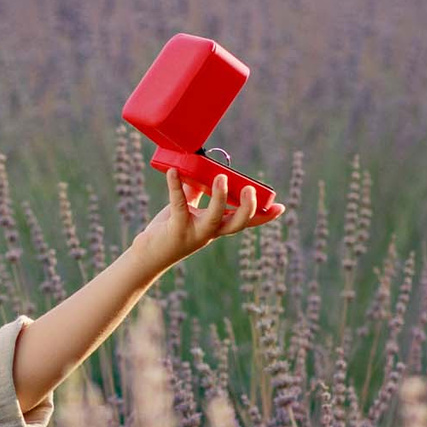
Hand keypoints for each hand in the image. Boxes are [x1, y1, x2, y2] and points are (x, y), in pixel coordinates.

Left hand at [138, 169, 283, 266]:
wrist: (146, 256)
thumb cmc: (168, 231)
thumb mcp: (187, 210)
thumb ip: (196, 191)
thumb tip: (200, 169)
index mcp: (216, 227)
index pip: (245, 223)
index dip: (263, 216)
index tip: (280, 207)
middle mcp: (209, 232)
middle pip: (237, 224)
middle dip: (248, 208)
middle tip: (251, 190)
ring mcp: (194, 232)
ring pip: (214, 218)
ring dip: (220, 198)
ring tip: (220, 178)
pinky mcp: (175, 229)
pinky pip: (178, 205)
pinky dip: (175, 186)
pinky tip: (173, 172)